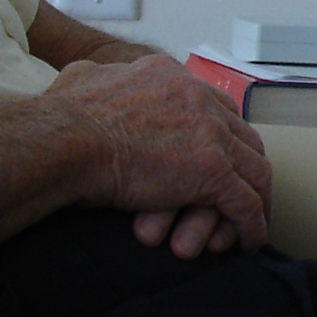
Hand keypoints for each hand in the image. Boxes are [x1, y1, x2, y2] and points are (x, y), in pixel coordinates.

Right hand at [45, 57, 272, 256]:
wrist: (62, 139)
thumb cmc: (61, 119)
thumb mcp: (81, 77)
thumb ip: (97, 76)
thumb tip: (88, 74)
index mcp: (169, 76)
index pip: (216, 105)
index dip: (224, 134)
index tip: (223, 155)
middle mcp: (198, 99)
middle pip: (244, 137)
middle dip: (246, 168)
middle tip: (244, 193)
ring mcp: (210, 135)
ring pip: (254, 171)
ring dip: (254, 201)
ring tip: (250, 223)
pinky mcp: (212, 173)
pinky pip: (246, 204)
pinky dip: (251, 225)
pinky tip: (247, 242)